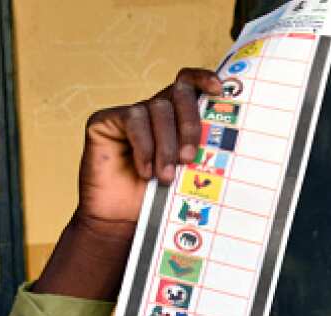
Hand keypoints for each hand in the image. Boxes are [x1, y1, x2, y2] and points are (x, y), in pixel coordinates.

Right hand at [76, 68, 222, 226]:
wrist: (118, 221)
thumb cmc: (155, 200)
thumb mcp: (185, 174)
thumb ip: (199, 151)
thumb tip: (225, 137)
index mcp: (176, 119)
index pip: (189, 86)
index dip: (203, 79)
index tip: (219, 90)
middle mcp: (153, 112)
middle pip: (179, 93)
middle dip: (190, 124)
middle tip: (189, 158)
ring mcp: (129, 114)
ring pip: (157, 109)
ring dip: (165, 145)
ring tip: (165, 176)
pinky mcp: (104, 121)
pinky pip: (133, 120)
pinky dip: (144, 147)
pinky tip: (145, 171)